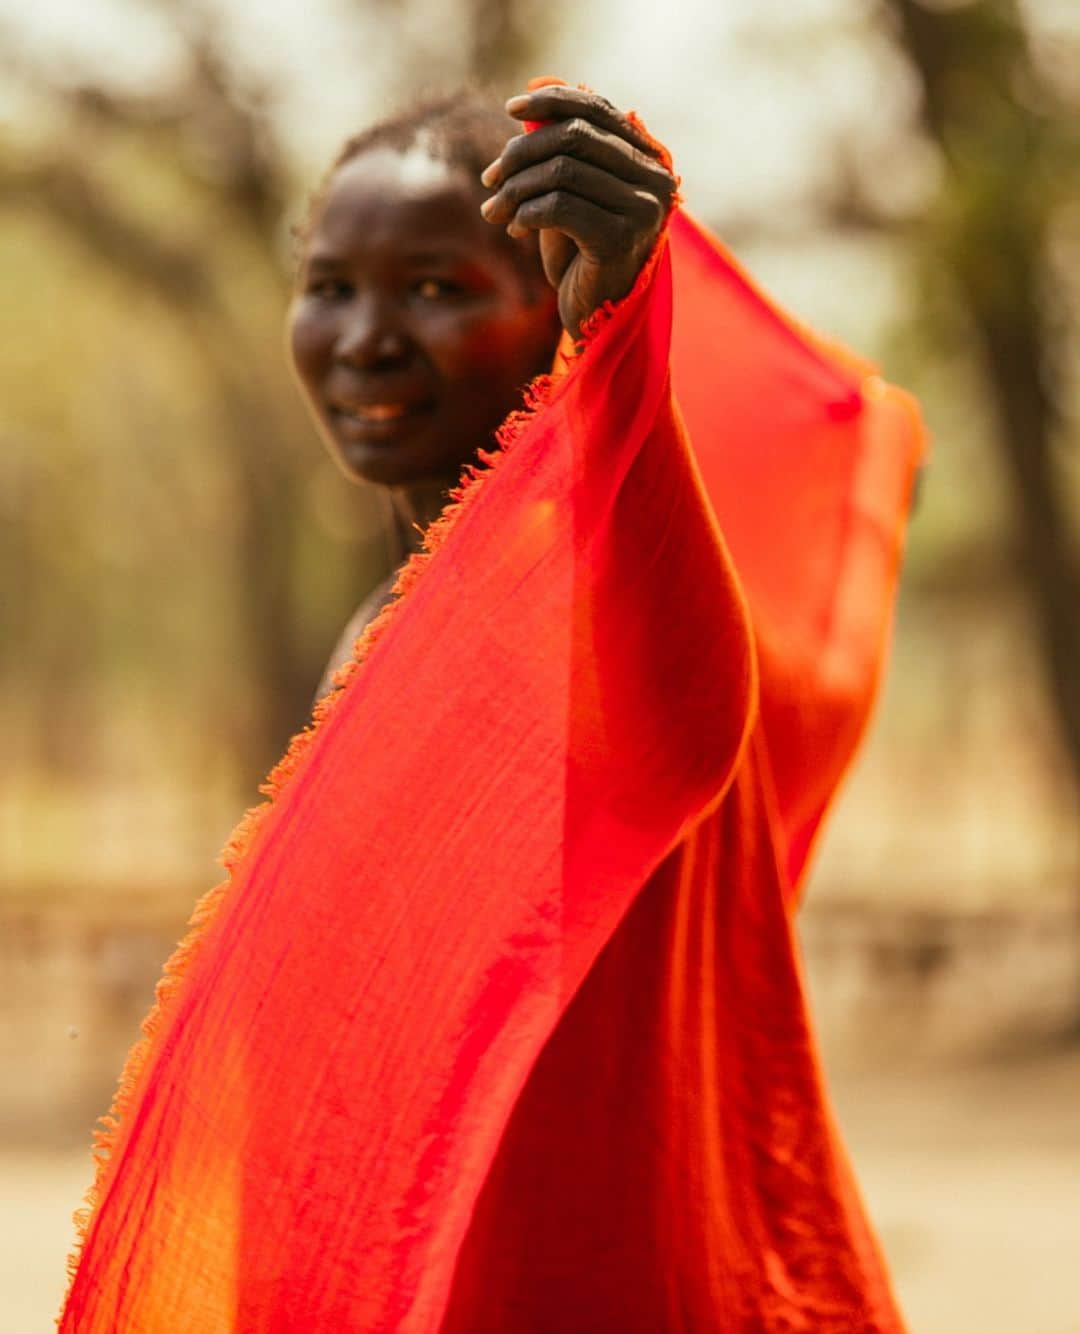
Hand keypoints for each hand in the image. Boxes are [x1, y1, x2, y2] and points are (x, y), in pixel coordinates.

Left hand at [479, 85, 677, 336]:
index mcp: (649, 160)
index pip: (599, 109)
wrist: (593, 315)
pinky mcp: (620, 239)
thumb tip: (527, 109)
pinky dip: (526, 213)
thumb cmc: (579, 255)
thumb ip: (559, 153)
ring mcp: (642, 210)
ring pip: (562, 170)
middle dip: (521, 153)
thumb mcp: (568, 195)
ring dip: (515, 189)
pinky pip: (558, 207)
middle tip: (490, 179)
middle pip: (574, 135)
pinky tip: (515, 229)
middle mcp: (654, 181)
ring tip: (494, 210)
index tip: (511, 108)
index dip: (553, 100)